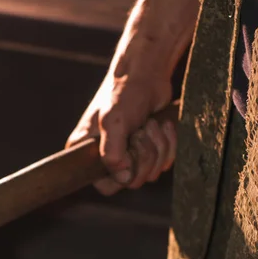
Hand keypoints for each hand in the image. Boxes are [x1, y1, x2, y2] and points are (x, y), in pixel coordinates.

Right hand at [66, 0, 198, 195]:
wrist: (148, 72)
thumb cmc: (124, 92)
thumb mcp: (113, 122)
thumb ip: (112, 153)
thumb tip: (122, 179)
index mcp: (88, 153)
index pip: (104, 186)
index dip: (122, 175)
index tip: (128, 151)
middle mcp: (107, 158)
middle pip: (133, 182)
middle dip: (145, 155)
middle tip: (141, 131)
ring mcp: (130, 155)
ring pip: (152, 173)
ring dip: (159, 146)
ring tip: (150, 123)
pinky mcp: (149, 150)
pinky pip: (165, 162)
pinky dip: (169, 143)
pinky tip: (161, 124)